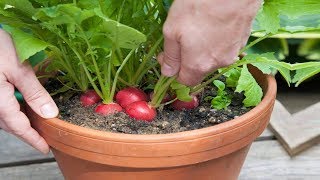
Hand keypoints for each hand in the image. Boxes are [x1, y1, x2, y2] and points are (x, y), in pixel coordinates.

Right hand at [0, 29, 57, 153]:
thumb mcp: (19, 68)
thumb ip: (35, 93)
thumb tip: (50, 114)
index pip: (18, 127)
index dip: (33, 139)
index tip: (45, 148)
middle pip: (10, 125)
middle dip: (27, 133)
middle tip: (44, 138)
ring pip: (3, 117)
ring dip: (19, 123)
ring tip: (37, 125)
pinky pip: (0, 107)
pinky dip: (13, 111)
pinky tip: (24, 107)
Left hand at [158, 0, 260, 85]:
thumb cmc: (199, 6)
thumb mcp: (172, 29)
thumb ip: (170, 56)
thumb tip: (168, 73)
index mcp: (198, 65)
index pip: (185, 81)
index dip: (174, 71)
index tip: (167, 55)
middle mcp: (218, 64)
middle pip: (199, 70)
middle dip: (188, 59)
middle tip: (180, 38)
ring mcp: (233, 52)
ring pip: (212, 57)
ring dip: (203, 49)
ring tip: (198, 28)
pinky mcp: (242, 40)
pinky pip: (224, 47)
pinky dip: (216, 40)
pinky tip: (212, 24)